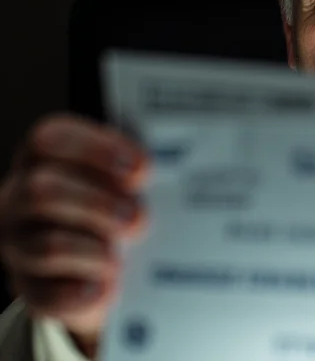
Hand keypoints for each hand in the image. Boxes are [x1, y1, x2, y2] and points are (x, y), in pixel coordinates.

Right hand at [0, 114, 147, 356]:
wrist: (98, 266)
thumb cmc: (116, 206)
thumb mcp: (123, 181)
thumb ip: (137, 171)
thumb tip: (178, 171)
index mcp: (43, 159)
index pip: (51, 138)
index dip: (97, 149)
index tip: (142, 169)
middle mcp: (20, 198)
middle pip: (43, 191)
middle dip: (97, 204)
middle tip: (139, 219)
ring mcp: (18, 245)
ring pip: (46, 246)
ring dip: (91, 251)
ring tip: (122, 258)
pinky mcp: (29, 288)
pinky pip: (47, 294)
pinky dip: (80, 292)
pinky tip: (108, 287)